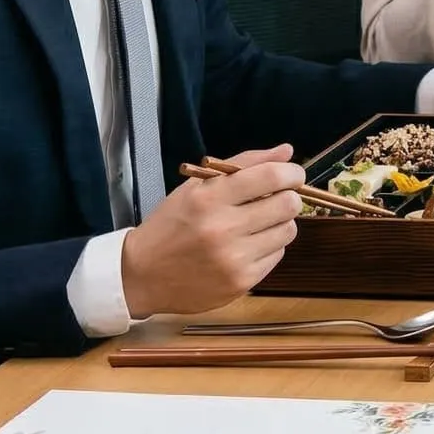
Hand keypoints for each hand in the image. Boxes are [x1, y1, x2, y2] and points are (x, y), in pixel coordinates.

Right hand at [120, 146, 304, 317]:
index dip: (291, 172)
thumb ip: (243, 164)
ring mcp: (233, 259)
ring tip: (256, 225)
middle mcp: (223, 228)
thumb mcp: (197, 187)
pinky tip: (246, 246)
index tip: (292, 174)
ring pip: (288, 231)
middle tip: (275, 199)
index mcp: (209, 198)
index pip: (271, 177)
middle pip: (288, 204)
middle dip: (288, 197)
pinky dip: (269, 247)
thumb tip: (286, 151)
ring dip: (279, 223)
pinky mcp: (241, 282)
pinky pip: (277, 255)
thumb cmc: (171, 225)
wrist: (141, 275)